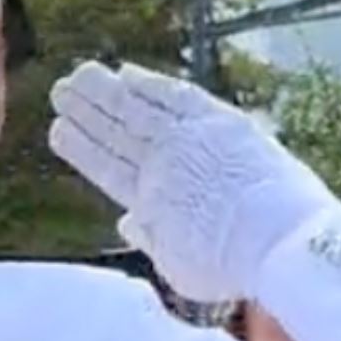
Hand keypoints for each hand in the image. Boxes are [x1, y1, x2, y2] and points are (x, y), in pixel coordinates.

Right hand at [48, 63, 332, 303]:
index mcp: (148, 202)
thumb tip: (126, 222)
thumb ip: (151, 240)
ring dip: (105, 89)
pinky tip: (128, 73)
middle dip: (85, 109)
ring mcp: (188, 139)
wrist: (281, 241)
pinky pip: (175, 95)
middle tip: (61, 89)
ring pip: (136, 106)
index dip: (80, 147)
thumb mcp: (183, 268)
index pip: (104, 167)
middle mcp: (160, 165)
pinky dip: (149, 83)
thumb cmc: (235, 265)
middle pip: (114, 130)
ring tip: (80, 74)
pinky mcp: (220, 121)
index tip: (59, 129)